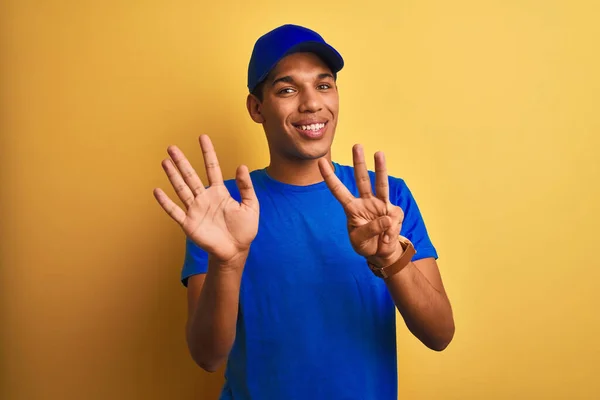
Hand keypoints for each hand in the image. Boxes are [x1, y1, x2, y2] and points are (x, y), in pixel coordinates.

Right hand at [153, 135, 259, 263]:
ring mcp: (195, 210)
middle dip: (182, 161)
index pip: (212, 168)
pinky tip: (157, 191)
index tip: (202, 137)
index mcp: (220, 192)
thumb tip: (242, 166)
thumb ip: (246, 187)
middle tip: (172, 147)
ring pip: (181, 189)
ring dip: (173, 176)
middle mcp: (205, 198)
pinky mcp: (189, 223)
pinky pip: (175, 211)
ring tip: (165, 162)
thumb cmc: (244, 230)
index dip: (208, 153)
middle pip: (191, 175)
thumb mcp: (250, 206)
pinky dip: (166, 202)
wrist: (236, 251)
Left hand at [318, 145, 403, 267]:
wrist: (381, 252)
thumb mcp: (360, 241)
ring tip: (379, 153)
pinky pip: (394, 218)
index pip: (338, 190)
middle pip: (361, 179)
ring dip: (380, 168)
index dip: (330, 177)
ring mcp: (380, 205)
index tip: (320, 162)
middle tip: (356, 145)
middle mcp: (366, 202)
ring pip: (381, 184)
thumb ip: (371, 229)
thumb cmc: (366, 244)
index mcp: (351, 208)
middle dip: (358, 162)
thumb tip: (387, 217)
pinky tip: (387, 238)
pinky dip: (391, 231)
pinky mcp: (394, 212)